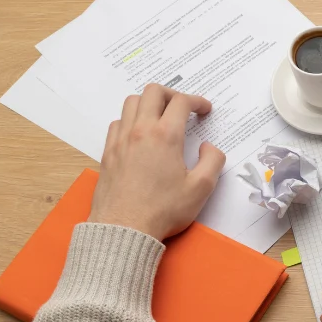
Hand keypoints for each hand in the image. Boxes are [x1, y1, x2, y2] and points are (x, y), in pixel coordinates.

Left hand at [89, 84, 225, 240]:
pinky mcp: (108, 152)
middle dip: (172, 94)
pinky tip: (140, 135)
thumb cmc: (163, 210)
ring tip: (161, 117)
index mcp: (165, 136)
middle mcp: (140, 131)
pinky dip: (131, 120)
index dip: (197, 101)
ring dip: (149, 103)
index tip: (205, 110)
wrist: (125, 228)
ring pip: (131, 103)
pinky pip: (117, 123)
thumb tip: (209, 147)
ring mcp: (120, 140)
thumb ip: (213, 161)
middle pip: (153, 92)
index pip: (181, 102)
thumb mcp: (201, 188)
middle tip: (183, 107)